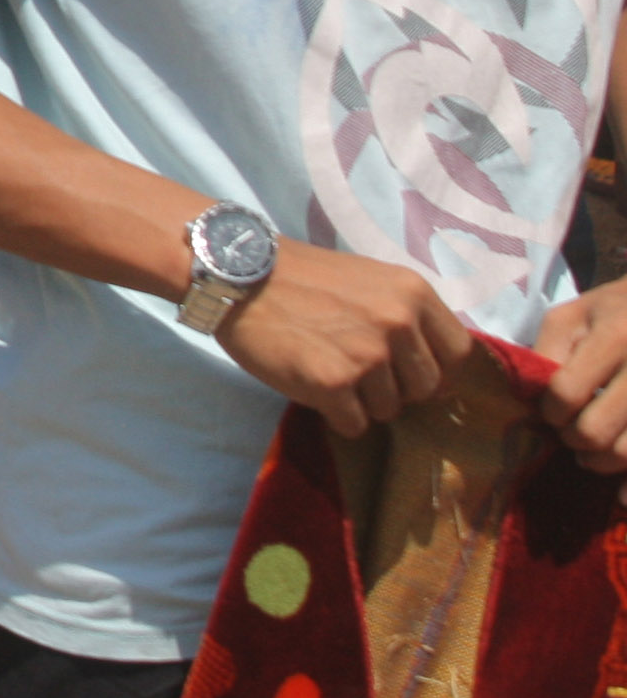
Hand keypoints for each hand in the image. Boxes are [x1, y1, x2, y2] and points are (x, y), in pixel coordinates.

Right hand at [214, 241, 474, 435]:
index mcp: (413, 293)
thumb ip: (405, 316)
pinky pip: (354, 424)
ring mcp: (366, 356)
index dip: (435, 367)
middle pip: (426, 388)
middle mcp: (398, 324)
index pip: (459, 353)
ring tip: (325, 368)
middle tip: (355, 368)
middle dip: (394, 387)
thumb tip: (434, 373)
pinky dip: (333, 413)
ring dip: (360, 401)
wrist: (237, 273)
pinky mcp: (332, 384)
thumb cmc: (303, 278)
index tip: (408, 368)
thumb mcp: (369, 280)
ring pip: (388, 410)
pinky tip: (310, 382)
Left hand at [536, 283, 626, 469]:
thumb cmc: (618, 312)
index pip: (566, 393)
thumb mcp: (575, 316)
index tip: (551, 412)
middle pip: (595, 431)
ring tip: (595, 452)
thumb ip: (548, 352)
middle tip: (572, 434)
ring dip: (602, 462)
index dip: (550, 411)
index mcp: (617, 335)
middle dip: (574, 440)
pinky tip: (621, 494)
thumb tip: (534, 400)